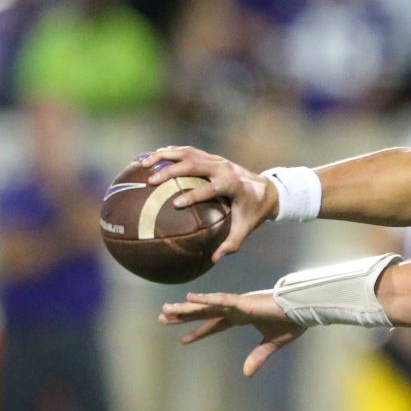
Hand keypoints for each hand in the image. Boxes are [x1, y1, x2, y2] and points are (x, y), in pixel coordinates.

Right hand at [141, 146, 278, 262]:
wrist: (266, 189)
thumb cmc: (254, 211)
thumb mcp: (246, 228)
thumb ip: (231, 243)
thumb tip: (214, 259)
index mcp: (234, 185)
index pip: (213, 188)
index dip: (195, 195)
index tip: (176, 204)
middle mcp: (224, 168)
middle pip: (195, 164)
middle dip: (172, 171)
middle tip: (151, 182)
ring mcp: (217, 160)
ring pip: (188, 153)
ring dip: (165, 156)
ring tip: (144, 165)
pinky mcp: (211, 157)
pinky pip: (188, 151)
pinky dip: (170, 153)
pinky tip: (152, 157)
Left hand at [160, 290, 305, 376]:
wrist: (304, 310)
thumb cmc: (291, 322)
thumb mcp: (272, 344)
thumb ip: (258, 356)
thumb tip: (246, 374)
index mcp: (242, 317)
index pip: (215, 325)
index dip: (199, 332)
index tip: (182, 339)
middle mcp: (236, 309)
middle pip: (204, 313)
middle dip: (183, 316)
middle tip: (162, 317)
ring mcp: (238, 304)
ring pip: (206, 307)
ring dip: (186, 308)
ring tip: (166, 309)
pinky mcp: (244, 303)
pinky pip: (221, 301)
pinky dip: (206, 300)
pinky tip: (190, 298)